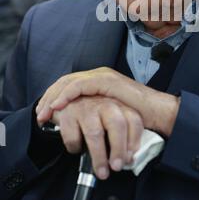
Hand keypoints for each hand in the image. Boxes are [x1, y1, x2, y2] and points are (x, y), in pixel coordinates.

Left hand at [36, 67, 179, 136]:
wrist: (157, 113)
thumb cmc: (137, 117)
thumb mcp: (109, 114)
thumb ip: (95, 113)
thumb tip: (77, 124)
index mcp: (98, 81)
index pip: (69, 85)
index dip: (53, 97)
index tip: (43, 113)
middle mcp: (99, 75)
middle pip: (65, 81)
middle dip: (49, 97)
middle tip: (39, 114)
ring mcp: (103, 76)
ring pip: (69, 82)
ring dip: (53, 98)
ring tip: (44, 113)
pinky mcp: (107, 81)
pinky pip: (80, 86)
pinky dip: (66, 96)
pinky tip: (57, 107)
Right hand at [49, 95, 143, 179]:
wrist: (69, 100)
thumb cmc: (95, 115)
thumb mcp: (113, 120)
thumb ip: (124, 138)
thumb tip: (128, 160)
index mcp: (121, 105)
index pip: (134, 121)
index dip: (133, 142)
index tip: (130, 159)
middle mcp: (106, 104)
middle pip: (117, 125)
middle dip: (118, 149)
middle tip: (117, 166)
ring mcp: (87, 107)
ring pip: (95, 133)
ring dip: (99, 156)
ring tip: (101, 171)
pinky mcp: (69, 113)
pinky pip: (73, 136)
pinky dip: (75, 148)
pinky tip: (78, 150)